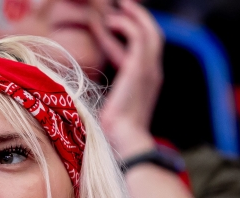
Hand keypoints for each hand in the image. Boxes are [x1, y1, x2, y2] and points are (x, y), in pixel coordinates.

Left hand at [90, 0, 163, 157]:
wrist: (124, 141)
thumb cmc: (113, 133)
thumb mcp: (108, 108)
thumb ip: (106, 95)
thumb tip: (85, 90)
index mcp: (146, 84)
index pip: (143, 51)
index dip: (128, 35)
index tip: (111, 25)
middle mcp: (153, 74)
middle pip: (153, 35)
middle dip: (139, 18)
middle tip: (122, 6)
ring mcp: (149, 70)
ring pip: (149, 31)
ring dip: (133, 16)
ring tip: (117, 7)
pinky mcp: (140, 68)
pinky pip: (138, 36)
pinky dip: (126, 25)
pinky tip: (112, 22)